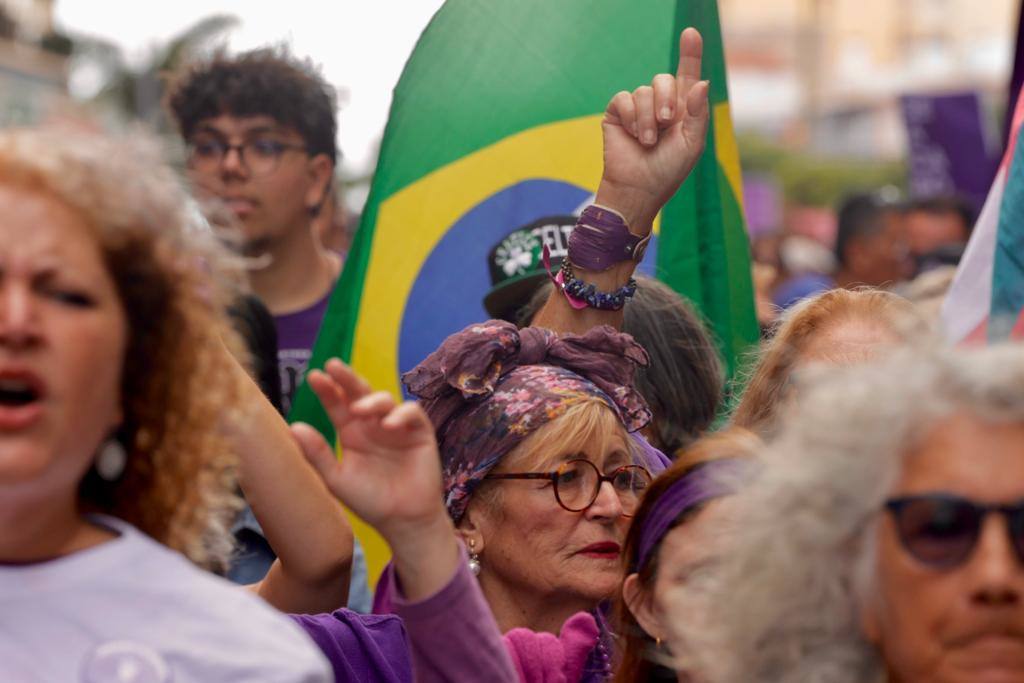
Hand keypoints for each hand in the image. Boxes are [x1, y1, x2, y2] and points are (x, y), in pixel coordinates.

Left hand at [291, 359, 448, 544]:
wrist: (402, 521)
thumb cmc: (370, 501)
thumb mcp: (337, 479)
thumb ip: (318, 454)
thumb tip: (294, 426)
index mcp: (351, 432)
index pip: (337, 404)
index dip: (327, 390)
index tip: (313, 377)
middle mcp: (373, 424)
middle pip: (360, 393)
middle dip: (347, 378)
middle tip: (333, 366)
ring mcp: (397, 426)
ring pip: (385, 400)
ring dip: (371, 400)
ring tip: (358, 410)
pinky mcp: (420, 432)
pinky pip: (412, 413)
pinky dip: (401, 415)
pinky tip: (389, 425)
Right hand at [595, 27, 708, 234]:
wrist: (637, 189)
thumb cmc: (668, 171)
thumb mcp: (692, 144)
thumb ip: (698, 114)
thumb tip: (700, 82)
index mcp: (682, 110)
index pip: (687, 76)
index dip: (690, 54)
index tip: (691, 33)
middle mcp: (660, 106)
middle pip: (663, 79)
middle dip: (666, 98)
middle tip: (666, 121)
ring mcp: (637, 109)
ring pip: (643, 91)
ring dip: (648, 118)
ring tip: (648, 141)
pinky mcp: (617, 114)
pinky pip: (624, 98)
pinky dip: (631, 116)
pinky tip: (634, 135)